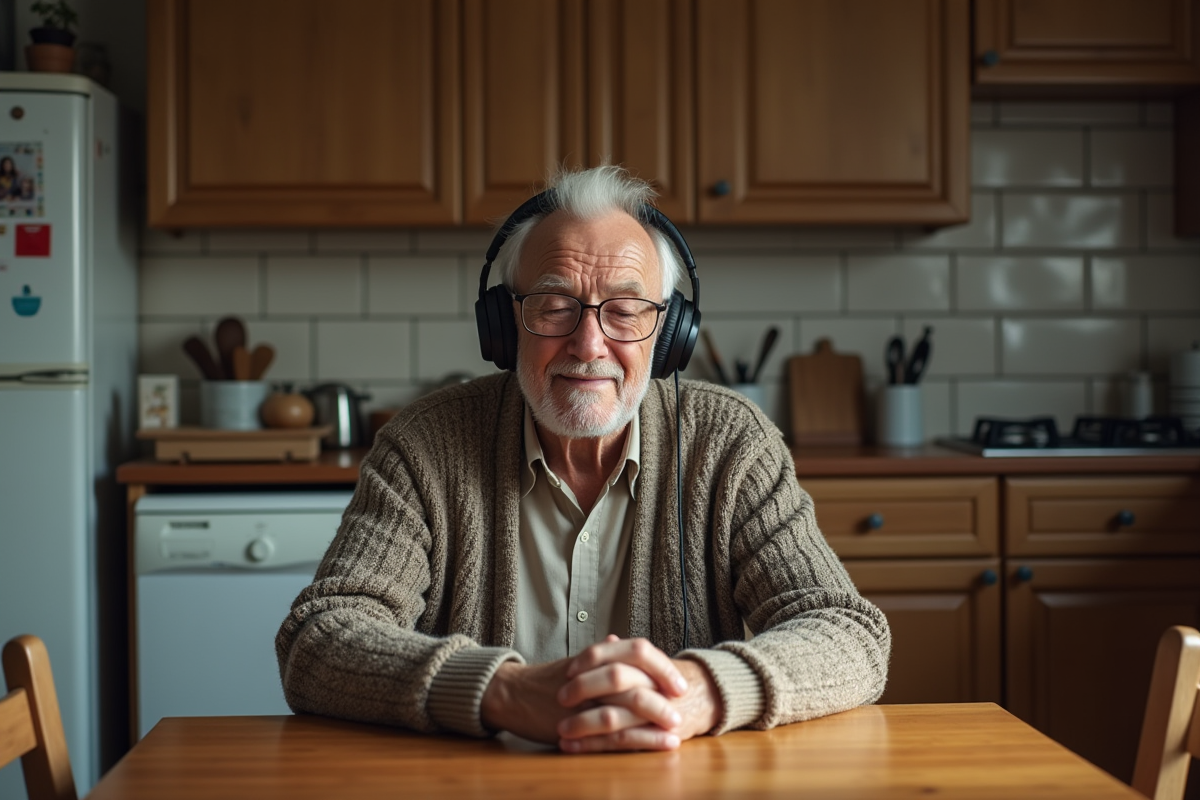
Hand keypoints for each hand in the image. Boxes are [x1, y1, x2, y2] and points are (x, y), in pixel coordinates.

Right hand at [479, 637, 695, 750]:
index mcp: (598, 657)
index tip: (679, 682)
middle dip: (664, 694)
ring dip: (657, 719)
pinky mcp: (579, 725)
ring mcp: (586, 700)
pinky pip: (615, 734)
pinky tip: (660, 745)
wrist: (513, 694)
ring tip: (676, 729)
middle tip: (681, 706)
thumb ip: (601, 653)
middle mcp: (594, 675)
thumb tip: (617, 639)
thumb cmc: (546, 679)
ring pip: (628, 707)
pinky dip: (642, 740)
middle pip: (637, 679)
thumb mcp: (575, 661)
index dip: (663, 667)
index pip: (638, 651)